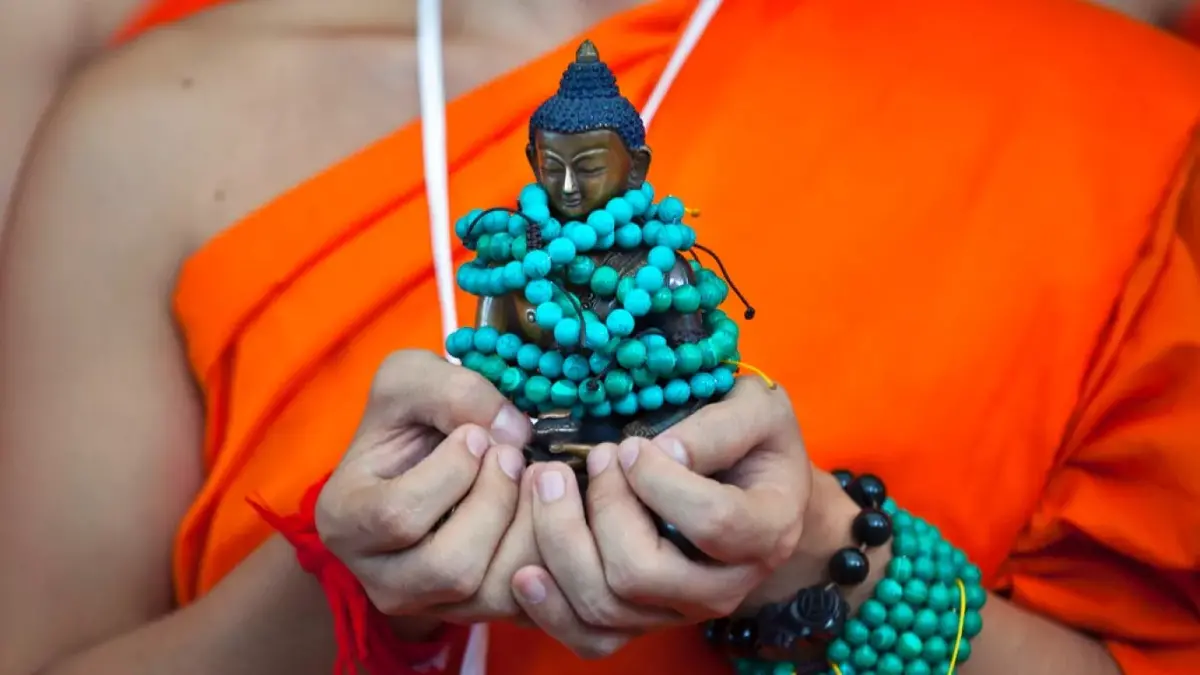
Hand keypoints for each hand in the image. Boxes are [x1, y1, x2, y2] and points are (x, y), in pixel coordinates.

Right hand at [314, 349, 536, 623]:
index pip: (398, 516)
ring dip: (528, 525)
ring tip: (534, 477)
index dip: (452, 471)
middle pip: (450, 567)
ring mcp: (430, 605)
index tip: (474, 434)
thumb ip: (452, 390)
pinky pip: (525, 601)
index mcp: (346, 521)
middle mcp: (381, 579)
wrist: (423, 460)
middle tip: (513, 455)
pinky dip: (547, 550)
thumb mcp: (411, 380)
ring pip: (492, 591)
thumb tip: (514, 432)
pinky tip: (546, 507)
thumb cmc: (409, 421)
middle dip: (495, 501)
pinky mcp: (478, 613)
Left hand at [512, 376, 809, 656]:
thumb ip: (717, 429)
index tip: (631, 446)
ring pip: (605, 605)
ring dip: (561, 541)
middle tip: (590, 457)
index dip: (659, 481)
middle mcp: (725, 586)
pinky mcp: (642, 622)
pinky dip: (550, 609)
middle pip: (640, 572)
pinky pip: (591, 639)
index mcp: (766, 531)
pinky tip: (525, 570)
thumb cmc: (755, 441)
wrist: (757, 489)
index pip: (711, 522)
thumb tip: (659, 451)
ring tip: (547, 482)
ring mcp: (680, 611)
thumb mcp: (755, 411)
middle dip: (600, 507)